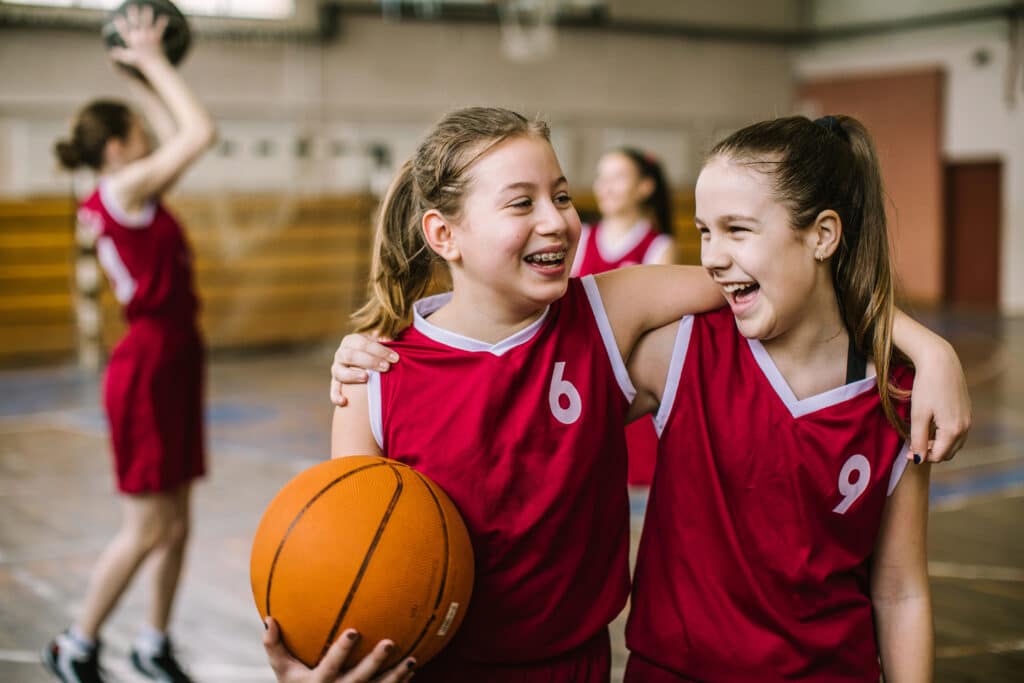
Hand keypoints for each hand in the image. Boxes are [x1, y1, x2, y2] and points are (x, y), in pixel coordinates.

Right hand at [108, 4, 168, 68]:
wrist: (154, 66)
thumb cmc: (141, 62)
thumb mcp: (128, 58)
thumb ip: (119, 54)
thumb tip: (110, 53)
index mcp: (132, 42)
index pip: (124, 31)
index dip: (120, 25)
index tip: (117, 17)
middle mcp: (139, 38)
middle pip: (135, 24)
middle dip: (133, 15)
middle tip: (131, 6)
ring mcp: (148, 38)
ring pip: (147, 24)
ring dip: (147, 15)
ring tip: (147, 7)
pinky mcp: (156, 39)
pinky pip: (159, 29)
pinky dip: (162, 23)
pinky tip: (165, 17)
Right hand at [263, 617, 414, 682]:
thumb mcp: (283, 671)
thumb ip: (275, 647)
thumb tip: (269, 619)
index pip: (330, 666)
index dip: (341, 651)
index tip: (354, 631)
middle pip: (360, 679)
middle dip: (374, 662)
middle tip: (390, 642)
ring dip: (397, 676)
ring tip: (412, 659)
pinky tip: (413, 668)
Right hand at [330, 333, 398, 406]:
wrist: (361, 362)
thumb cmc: (375, 352)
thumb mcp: (379, 343)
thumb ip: (385, 340)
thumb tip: (390, 339)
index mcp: (351, 341)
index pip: (364, 343)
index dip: (380, 350)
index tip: (395, 358)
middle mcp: (341, 354)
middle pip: (351, 355)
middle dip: (369, 361)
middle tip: (386, 367)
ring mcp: (336, 369)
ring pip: (340, 372)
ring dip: (352, 375)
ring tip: (366, 378)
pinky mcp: (335, 383)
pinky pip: (333, 390)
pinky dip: (336, 396)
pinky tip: (344, 401)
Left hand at [908, 340, 970, 462]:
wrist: (941, 361)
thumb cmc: (927, 387)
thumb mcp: (918, 415)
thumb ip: (918, 439)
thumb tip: (919, 460)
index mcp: (953, 430)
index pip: (938, 456)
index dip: (921, 457)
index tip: (906, 453)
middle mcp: (965, 427)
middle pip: (948, 452)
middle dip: (930, 453)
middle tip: (912, 446)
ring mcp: (968, 419)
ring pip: (954, 443)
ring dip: (938, 445)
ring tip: (920, 437)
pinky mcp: (967, 411)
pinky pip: (957, 432)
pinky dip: (945, 436)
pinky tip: (931, 427)